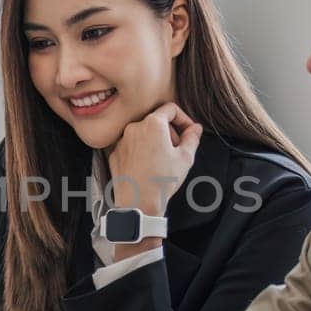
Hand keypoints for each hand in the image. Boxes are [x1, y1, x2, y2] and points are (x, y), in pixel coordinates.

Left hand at [106, 102, 203, 216]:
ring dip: (155, 141)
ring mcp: (122, 140)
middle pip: (156, 120)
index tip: (188, 131)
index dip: (183, 118)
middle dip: (170, 131)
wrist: (137, 202)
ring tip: (162, 160)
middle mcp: (134, 127)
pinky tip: (148, 166)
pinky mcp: (115, 153)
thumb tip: (195, 128)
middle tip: (177, 149)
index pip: (171, 108)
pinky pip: (131, 145)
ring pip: (143, 132)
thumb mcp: (185, 158)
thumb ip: (192, 138)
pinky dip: (141, 150)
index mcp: (153, 124)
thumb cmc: (162, 181)